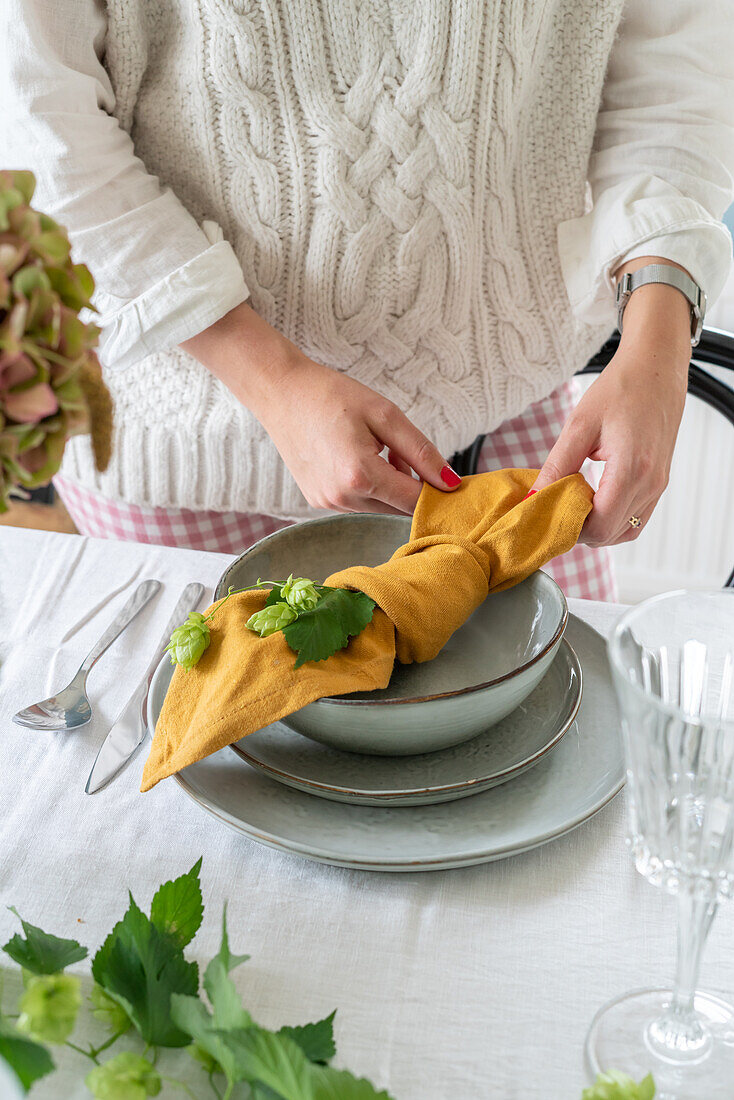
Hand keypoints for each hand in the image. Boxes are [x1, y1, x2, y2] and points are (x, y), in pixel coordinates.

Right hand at [181, 302, 461, 514]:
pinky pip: (359, 502)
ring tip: (374, 447)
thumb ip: (421, 452)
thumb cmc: (331, 396)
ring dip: (389, 485)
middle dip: (410, 483)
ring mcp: (328, 504)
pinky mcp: (319, 502)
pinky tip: (355, 457)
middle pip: (398, 507)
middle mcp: (343, 498)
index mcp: (360, 476)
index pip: (415, 501)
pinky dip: (368, 486)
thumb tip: (451, 483)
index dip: (437, 491)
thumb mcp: (384, 414)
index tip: (451, 480)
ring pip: (380, 506)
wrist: (281, 393)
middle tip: (400, 448)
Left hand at [532, 258, 691, 545]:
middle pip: (610, 534)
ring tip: (574, 503)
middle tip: (556, 508)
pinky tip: (594, 499)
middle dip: (580, 529)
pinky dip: (614, 519)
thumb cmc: (620, 390)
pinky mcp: (660, 483)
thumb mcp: (579, 426)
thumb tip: (535, 498)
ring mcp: (659, 485)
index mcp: (632, 469)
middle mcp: (651, 483)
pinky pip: (637, 518)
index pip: (599, 525)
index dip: (570, 528)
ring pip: (625, 531)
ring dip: (597, 527)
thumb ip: (558, 466)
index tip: (547, 514)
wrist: (656, 368)